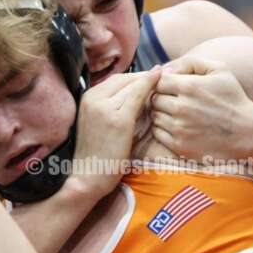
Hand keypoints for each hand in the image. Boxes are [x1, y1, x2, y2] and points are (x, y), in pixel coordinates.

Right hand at [72, 67, 160, 197]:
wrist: (87, 177)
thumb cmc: (97, 156)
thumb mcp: (99, 124)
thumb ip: (111, 108)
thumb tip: (135, 95)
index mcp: (87, 98)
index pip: (115, 80)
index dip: (134, 77)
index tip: (151, 77)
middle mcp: (93, 98)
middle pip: (123, 79)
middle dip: (143, 76)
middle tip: (162, 75)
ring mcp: (104, 108)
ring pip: (131, 85)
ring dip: (149, 80)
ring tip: (165, 79)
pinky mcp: (118, 119)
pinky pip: (137, 96)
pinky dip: (150, 86)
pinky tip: (160, 82)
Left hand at [151, 55, 252, 162]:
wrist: (250, 133)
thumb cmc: (233, 98)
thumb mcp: (220, 70)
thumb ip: (190, 62)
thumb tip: (164, 68)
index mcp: (189, 86)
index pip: (158, 81)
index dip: (164, 83)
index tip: (174, 88)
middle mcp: (182, 108)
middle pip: (154, 99)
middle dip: (162, 98)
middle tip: (175, 101)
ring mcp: (180, 129)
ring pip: (154, 116)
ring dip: (162, 114)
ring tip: (178, 114)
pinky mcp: (180, 146)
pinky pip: (158, 134)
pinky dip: (164, 129)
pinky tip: (179, 127)